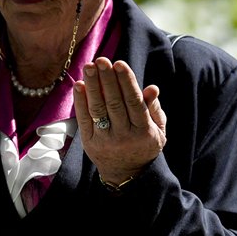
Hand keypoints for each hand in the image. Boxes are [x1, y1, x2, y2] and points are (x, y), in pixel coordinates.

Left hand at [73, 57, 165, 185]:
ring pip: (97, 110)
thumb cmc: (144, 144)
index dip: (125, 82)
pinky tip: (79, 85)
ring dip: (92, 86)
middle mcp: (123, 136)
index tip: (119, 63)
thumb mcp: (158, 130)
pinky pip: (84, 119)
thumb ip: (154, 108)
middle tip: (101, 60)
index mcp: (144, 132)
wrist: (126, 175)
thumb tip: (151, 87)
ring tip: (89, 66)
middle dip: (107, 80)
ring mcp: (104, 140)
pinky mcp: (89, 143)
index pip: (133, 102)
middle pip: (114, 103)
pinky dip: (80, 101)